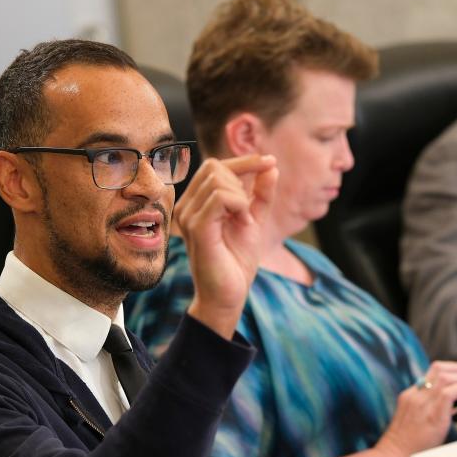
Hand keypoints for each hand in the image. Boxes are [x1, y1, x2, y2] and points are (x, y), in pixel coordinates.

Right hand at [175, 154, 277, 337]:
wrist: (229, 295)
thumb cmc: (236, 262)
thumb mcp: (254, 220)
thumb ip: (261, 194)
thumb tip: (270, 165)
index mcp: (196, 203)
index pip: (215, 166)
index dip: (245, 161)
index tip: (271, 162)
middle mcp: (186, 206)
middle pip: (215, 167)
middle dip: (241, 181)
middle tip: (249, 212)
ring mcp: (188, 216)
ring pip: (218, 180)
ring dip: (242, 198)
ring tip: (246, 222)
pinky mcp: (197, 228)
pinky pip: (221, 198)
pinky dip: (240, 206)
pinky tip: (245, 224)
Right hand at [375, 361, 456, 456]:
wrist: (394, 456)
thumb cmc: (406, 443)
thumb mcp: (413, 418)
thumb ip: (426, 407)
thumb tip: (446, 404)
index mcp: (411, 394)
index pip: (433, 371)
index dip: (452, 369)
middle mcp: (415, 394)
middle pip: (439, 368)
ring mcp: (422, 403)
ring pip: (446, 376)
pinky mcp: (432, 414)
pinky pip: (449, 392)